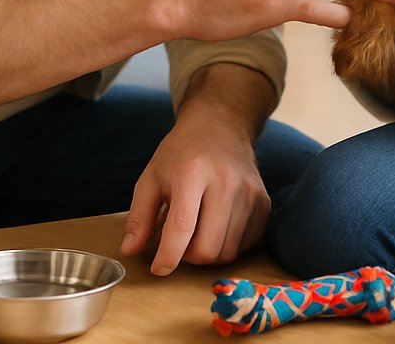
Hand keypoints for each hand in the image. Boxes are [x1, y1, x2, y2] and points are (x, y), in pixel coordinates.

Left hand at [119, 109, 267, 275]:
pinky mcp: (264, 203)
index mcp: (192, 173)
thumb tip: (130, 251)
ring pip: (227, 253)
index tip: (158, 268)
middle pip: (207, 249)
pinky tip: (216, 226)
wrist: (221, 126)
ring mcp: (250, 193)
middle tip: (178, 241)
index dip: (167, 257)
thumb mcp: (151, 177)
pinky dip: (227, 245)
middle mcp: (226, 183)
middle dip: (187, 256)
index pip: (181, 228)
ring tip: (196, 230)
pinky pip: (245, 245)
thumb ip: (140, 216)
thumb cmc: (182, 153)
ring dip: (207, 253)